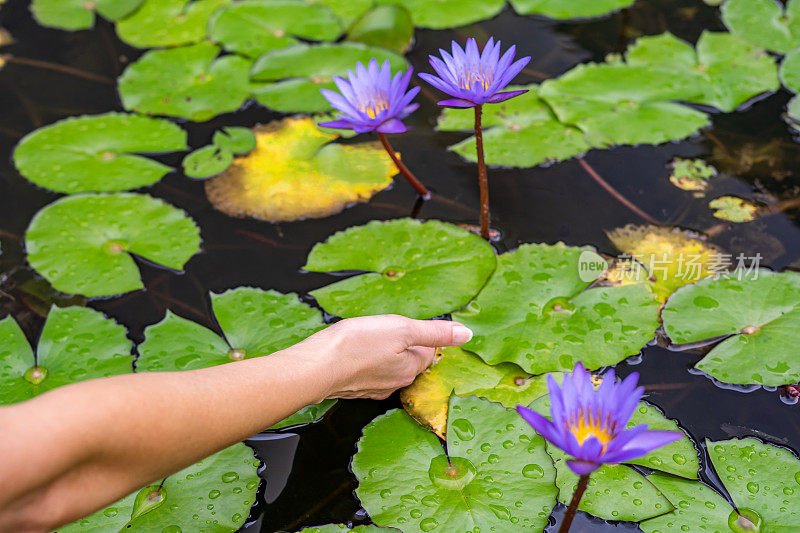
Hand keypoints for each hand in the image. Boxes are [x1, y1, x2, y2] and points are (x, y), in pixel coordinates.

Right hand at [291, 315, 472, 399]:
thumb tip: (467, 334)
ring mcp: (372, 388)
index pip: (428, 350)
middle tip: (384, 329)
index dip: (420, 334)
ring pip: (386, 366)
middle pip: (408, 360)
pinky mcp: (352, 388)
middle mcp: (394, 383)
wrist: (314, 368)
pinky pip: (366, 372)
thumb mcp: (401, 329)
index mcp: (410, 369)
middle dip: (401, 345)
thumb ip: (434, 331)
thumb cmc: (355, 346)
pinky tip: (352, 351)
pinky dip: (362, 361)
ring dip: (381, 353)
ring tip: (367, 338)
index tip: (405, 324)